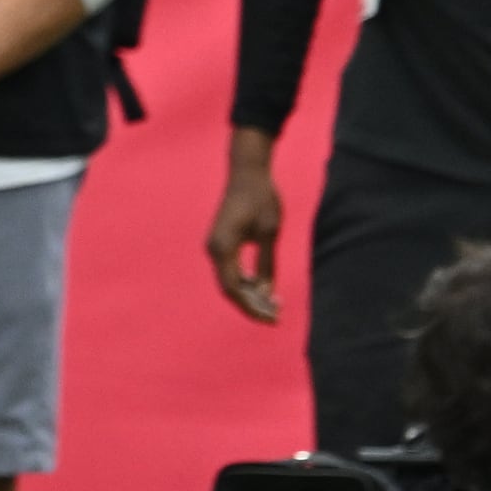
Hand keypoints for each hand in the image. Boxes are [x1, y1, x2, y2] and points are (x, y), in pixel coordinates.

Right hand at [208, 146, 284, 323]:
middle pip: (230, 289)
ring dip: (250, 295)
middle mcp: (214, 249)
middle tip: (277, 315)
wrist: (248, 172)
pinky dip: (246, 282)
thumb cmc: (261, 199)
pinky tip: (264, 286)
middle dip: (252, 305)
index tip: (274, 317)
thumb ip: (266, 265)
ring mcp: (215, 246)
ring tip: (275, 304)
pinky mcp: (221, 242)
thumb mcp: (269, 233)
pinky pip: (230, 270)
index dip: (253, 307)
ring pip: (230, 281)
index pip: (234, 289)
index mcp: (223, 248)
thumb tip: (266, 295)